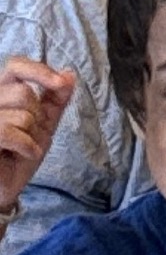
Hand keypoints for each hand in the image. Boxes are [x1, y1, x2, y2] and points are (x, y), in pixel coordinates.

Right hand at [0, 58, 75, 218]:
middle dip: (37, 117)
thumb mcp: (43, 125)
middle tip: (28, 135)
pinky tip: (24, 154)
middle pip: (24, 94)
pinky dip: (26, 146)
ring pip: (21, 115)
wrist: (4, 188)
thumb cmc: (19, 155)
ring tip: (20, 148)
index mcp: (1, 92)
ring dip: (31, 136)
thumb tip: (69, 74)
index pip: (16, 66)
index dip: (38, 70)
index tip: (60, 83)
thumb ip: (55, 99)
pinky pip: (9, 132)